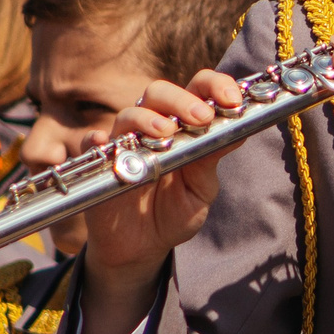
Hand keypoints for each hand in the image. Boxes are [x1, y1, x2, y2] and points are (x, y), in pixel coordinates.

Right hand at [75, 71, 245, 333]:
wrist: (142, 247)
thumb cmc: (174, 212)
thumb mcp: (201, 188)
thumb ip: (212, 159)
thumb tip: (240, 129)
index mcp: (184, 125)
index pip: (198, 90)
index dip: (215, 86)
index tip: (233, 100)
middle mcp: (152, 126)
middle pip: (160, 93)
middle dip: (183, 100)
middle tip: (201, 117)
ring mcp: (124, 142)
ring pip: (130, 114)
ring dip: (148, 119)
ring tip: (166, 134)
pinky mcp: (100, 162)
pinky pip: (92, 144)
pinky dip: (96, 139)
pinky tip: (105, 143)